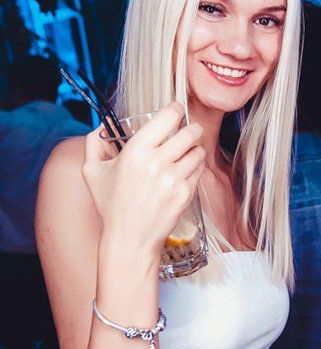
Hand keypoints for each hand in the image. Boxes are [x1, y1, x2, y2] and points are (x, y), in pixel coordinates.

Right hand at [81, 102, 204, 257]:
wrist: (130, 238)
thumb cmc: (111, 205)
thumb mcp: (92, 172)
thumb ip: (93, 144)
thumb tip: (101, 126)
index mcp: (136, 151)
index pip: (168, 116)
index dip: (176, 110)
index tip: (176, 111)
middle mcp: (157, 162)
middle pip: (190, 132)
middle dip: (192, 129)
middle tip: (188, 131)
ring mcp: (174, 179)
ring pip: (198, 151)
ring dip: (194, 149)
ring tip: (186, 153)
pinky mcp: (186, 193)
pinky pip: (199, 171)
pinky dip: (195, 167)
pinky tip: (184, 171)